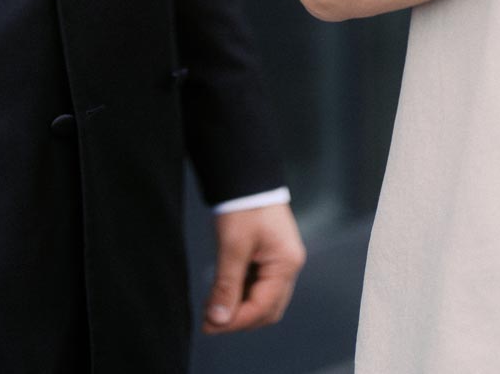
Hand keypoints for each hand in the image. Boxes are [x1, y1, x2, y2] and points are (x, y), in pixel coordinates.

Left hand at [204, 203, 305, 334]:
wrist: (246, 174)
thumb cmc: (243, 205)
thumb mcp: (232, 246)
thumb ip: (226, 285)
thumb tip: (217, 319)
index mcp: (286, 264)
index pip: (263, 306)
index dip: (236, 321)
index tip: (210, 326)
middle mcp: (288, 265)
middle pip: (267, 308)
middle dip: (239, 318)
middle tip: (210, 322)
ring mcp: (281, 260)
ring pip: (262, 298)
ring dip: (239, 307)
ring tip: (212, 309)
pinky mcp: (270, 254)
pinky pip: (258, 283)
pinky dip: (241, 292)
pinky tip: (222, 293)